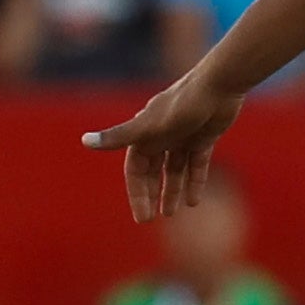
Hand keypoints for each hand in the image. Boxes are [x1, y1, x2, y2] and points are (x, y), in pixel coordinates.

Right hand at [82, 71, 246, 220]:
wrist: (220, 84)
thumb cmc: (183, 104)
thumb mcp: (149, 126)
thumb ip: (119, 136)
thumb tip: (84, 141)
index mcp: (145, 133)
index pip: (136, 170)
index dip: (137, 193)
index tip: (143, 217)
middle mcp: (162, 135)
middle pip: (152, 171)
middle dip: (150, 194)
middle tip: (151, 219)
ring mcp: (183, 135)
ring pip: (174, 168)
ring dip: (171, 190)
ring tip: (171, 213)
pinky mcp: (204, 135)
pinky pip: (197, 163)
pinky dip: (194, 181)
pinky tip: (194, 201)